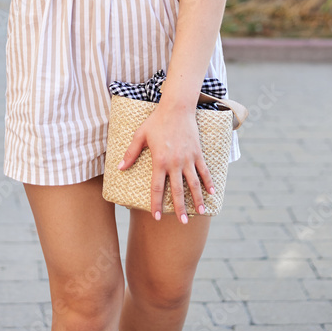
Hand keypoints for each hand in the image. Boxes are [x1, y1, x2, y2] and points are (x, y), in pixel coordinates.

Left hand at [117, 105, 213, 222]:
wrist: (176, 108)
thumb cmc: (156, 121)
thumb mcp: (140, 135)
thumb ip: (131, 153)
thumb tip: (120, 168)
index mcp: (159, 161)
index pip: (157, 188)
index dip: (156, 204)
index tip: (156, 217)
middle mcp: (174, 163)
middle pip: (177, 190)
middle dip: (180, 208)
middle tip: (183, 222)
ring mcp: (188, 159)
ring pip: (193, 183)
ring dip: (198, 199)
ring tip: (201, 212)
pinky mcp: (197, 153)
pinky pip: (204, 170)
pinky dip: (209, 182)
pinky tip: (212, 193)